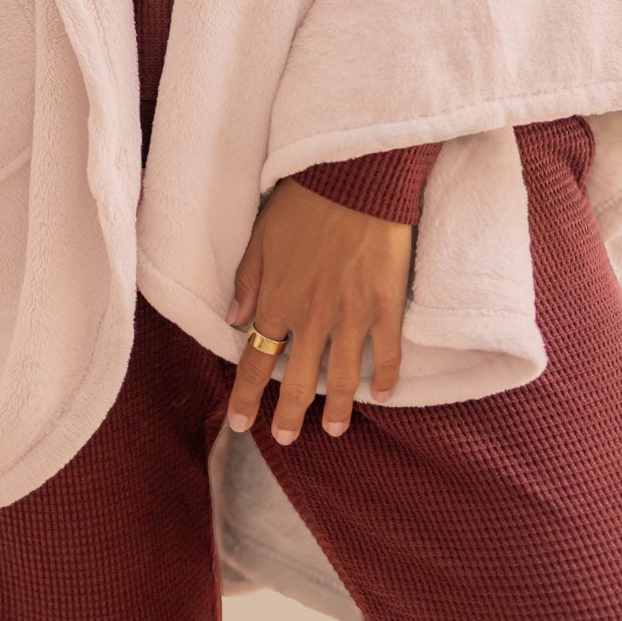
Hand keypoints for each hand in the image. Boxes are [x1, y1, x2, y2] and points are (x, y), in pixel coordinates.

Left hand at [225, 177, 410, 443]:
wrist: (353, 182)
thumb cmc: (301, 205)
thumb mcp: (259, 240)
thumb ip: (247, 283)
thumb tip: (233, 321)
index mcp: (276, 302)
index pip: (254, 360)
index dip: (245, 395)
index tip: (240, 422)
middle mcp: (312, 318)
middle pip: (297, 380)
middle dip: (289, 415)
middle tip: (286, 439)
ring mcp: (352, 316)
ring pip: (344, 377)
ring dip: (338, 409)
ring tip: (335, 430)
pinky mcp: (386, 307)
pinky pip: (388, 353)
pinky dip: (387, 378)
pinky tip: (382, 395)